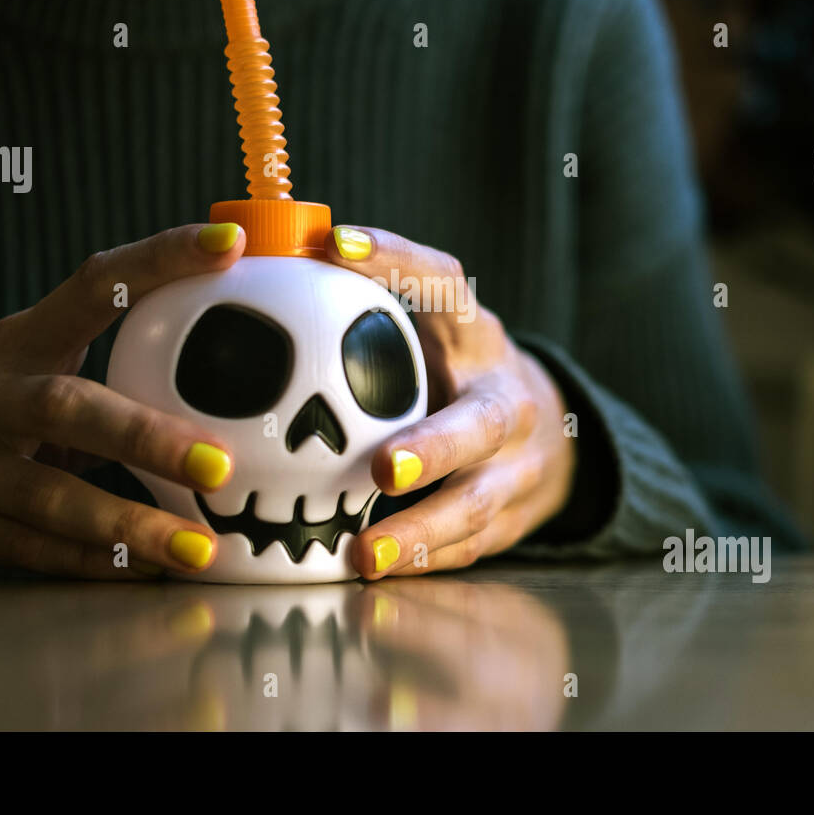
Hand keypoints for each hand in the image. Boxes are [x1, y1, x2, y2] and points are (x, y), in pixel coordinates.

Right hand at [0, 223, 247, 578]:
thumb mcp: (33, 359)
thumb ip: (113, 357)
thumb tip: (234, 362)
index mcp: (21, 340)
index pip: (93, 286)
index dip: (158, 261)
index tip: (228, 245)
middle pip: (64, 407)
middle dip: (144, 437)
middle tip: (218, 464)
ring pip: (47, 496)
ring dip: (127, 525)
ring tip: (197, 548)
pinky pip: (33, 550)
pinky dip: (93, 563)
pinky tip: (148, 570)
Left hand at [325, 226, 575, 577]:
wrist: (546, 434)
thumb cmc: (452, 373)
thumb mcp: (429, 327)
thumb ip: (367, 300)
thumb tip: (267, 248)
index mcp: (475, 335)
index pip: (443, 284)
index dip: (396, 260)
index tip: (336, 245)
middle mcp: (505, 398)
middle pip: (481, 423)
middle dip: (433, 448)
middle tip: (383, 468)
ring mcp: (516, 466)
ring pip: (477, 502)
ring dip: (422, 529)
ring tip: (365, 551)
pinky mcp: (512, 519)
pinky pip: (468, 546)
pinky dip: (422, 560)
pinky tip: (374, 570)